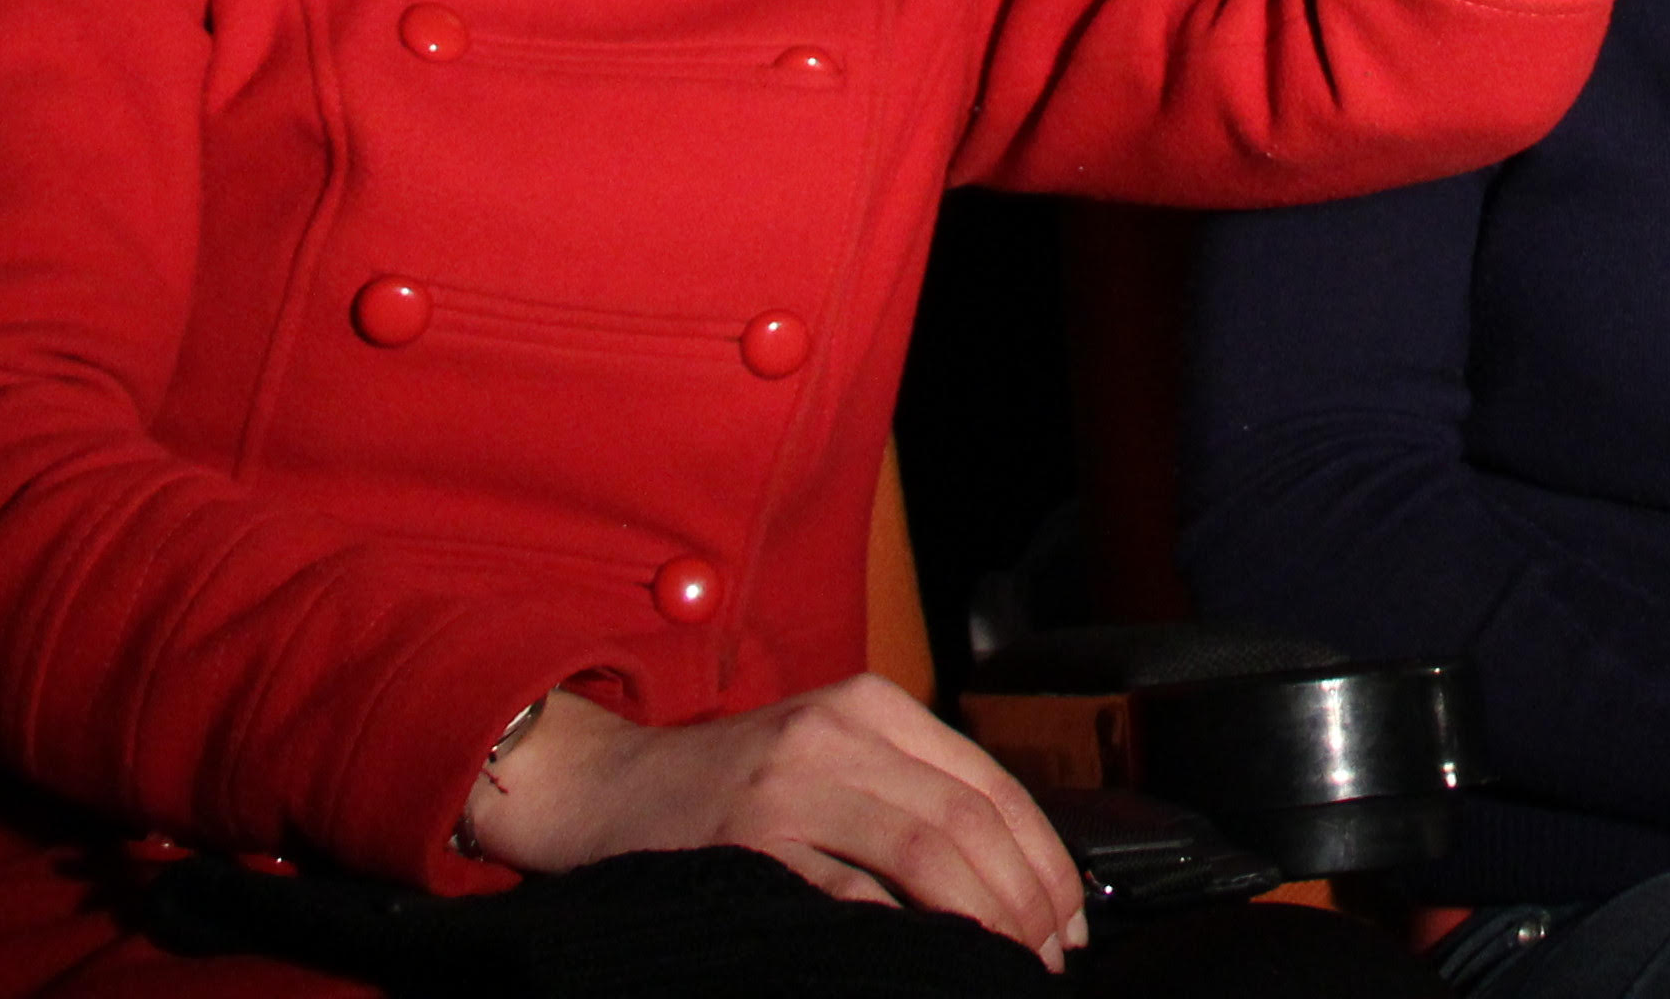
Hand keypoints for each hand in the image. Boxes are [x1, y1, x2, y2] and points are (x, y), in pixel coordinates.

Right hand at [464, 680, 1085, 963]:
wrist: (602, 788)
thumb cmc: (726, 789)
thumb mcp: (826, 755)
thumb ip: (906, 790)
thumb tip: (1008, 873)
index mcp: (870, 706)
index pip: (989, 782)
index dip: (1042, 857)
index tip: (1067, 920)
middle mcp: (838, 732)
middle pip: (968, 819)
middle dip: (1025, 898)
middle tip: (1046, 957)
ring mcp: (792, 784)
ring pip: (926, 851)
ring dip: (983, 918)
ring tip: (1005, 963)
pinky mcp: (749, 840)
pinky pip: (849, 893)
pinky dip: (903, 933)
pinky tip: (927, 964)